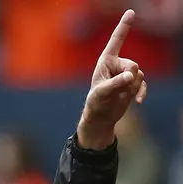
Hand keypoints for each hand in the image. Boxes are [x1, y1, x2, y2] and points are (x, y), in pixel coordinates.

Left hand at [78, 9, 147, 149]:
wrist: (101, 117)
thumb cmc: (95, 103)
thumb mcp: (101, 94)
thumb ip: (115, 84)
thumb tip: (131, 76)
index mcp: (105, 61)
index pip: (116, 41)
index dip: (124, 27)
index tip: (131, 12)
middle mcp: (117, 65)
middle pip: (133, 65)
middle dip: (127, 80)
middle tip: (116, 91)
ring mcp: (126, 74)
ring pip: (139, 75)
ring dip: (131, 88)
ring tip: (119, 96)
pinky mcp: (133, 84)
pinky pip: (143, 84)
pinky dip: (141, 92)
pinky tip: (137, 102)